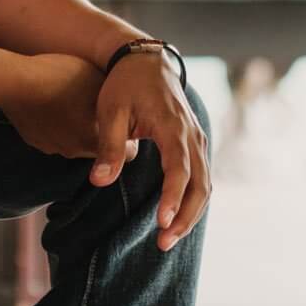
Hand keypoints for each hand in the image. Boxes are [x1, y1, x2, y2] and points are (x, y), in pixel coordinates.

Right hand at [3, 53, 139, 163]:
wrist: (17, 82)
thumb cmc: (63, 78)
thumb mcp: (100, 82)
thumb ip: (117, 101)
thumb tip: (128, 106)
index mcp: (97, 141)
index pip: (128, 153)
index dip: (130, 136)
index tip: (126, 121)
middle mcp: (76, 152)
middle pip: (99, 149)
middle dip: (102, 133)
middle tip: (98, 109)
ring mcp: (53, 148)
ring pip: (74, 144)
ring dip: (77, 130)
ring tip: (72, 105)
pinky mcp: (35, 141)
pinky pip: (53, 137)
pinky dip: (57, 127)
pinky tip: (53, 106)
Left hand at [91, 52, 210, 250]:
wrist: (147, 60)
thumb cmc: (125, 85)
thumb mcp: (110, 111)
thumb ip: (109, 147)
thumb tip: (100, 181)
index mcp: (172, 126)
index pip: (179, 169)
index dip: (172, 198)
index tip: (161, 223)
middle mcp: (192, 134)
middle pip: (200, 184)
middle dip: (185, 217)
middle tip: (163, 244)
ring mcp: (198, 139)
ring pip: (206, 185)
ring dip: (190, 215)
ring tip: (167, 239)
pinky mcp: (196, 144)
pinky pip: (202, 178)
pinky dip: (193, 202)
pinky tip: (176, 220)